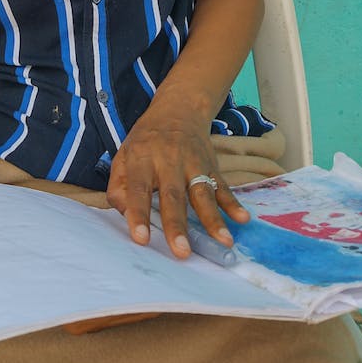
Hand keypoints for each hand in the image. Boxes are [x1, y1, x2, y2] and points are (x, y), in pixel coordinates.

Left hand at [106, 94, 249, 257]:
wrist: (177, 110)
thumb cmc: (146, 142)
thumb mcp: (123, 157)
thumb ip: (118, 187)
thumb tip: (125, 215)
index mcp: (142, 159)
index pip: (138, 189)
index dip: (138, 214)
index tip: (141, 239)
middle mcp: (168, 160)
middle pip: (173, 196)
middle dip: (178, 225)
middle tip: (182, 252)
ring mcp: (193, 163)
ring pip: (203, 192)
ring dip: (213, 218)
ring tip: (224, 241)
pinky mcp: (211, 165)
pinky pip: (223, 186)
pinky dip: (233, 203)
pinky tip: (242, 219)